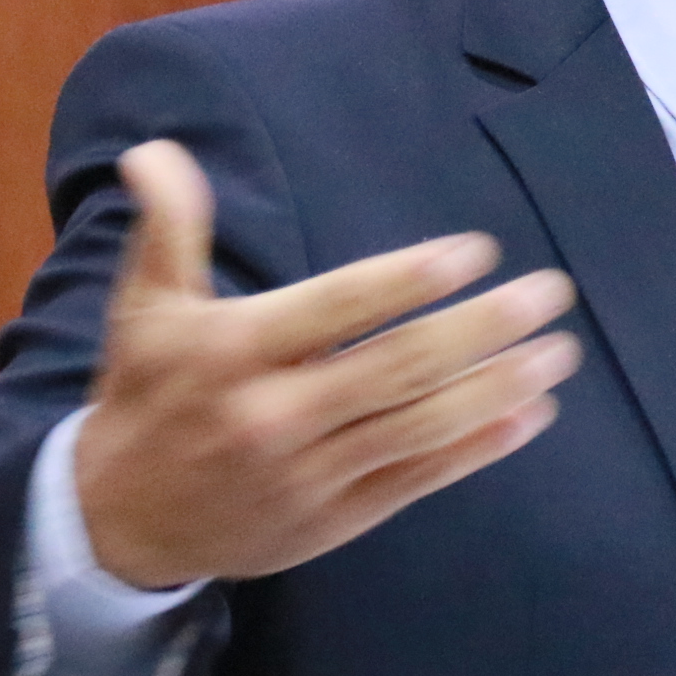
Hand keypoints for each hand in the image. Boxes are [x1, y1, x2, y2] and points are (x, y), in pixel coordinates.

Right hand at [74, 140, 581, 588]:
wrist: (116, 524)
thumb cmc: (145, 397)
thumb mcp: (143, 309)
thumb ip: (168, 229)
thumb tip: (157, 152)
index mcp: (233, 352)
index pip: (338, 308)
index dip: (410, 279)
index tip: (478, 252)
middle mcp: (275, 413)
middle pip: (399, 366)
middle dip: (484, 326)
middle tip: (550, 293)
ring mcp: (311, 472)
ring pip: (422, 425)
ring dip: (499, 387)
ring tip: (558, 353)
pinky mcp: (334, 518)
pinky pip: (419, 478)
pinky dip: (479, 448)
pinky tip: (530, 416)